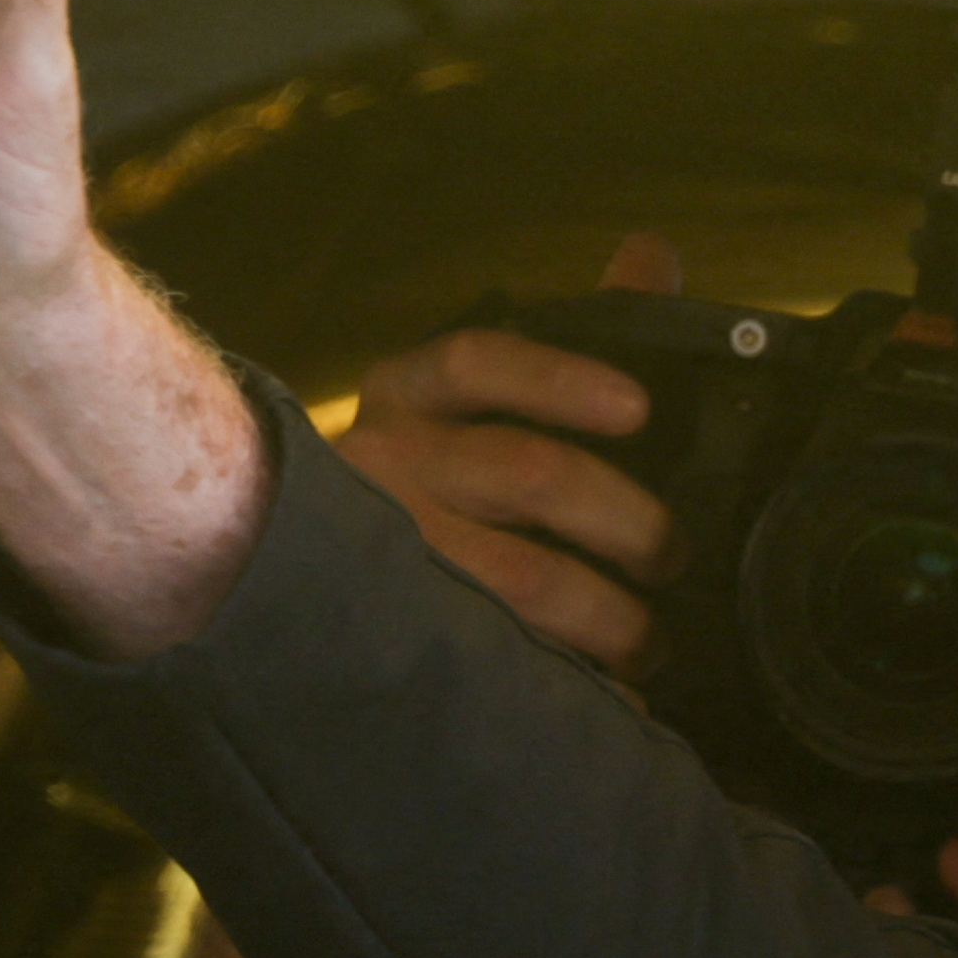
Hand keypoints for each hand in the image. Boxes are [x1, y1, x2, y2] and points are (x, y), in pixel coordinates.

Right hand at [341, 237, 690, 666]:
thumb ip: (580, 327)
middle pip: (526, 474)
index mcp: (408, 393)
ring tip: (656, 645)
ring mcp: (383, 551)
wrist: (282, 569)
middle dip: (627, 521)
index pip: (475, 363)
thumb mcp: (489, 396)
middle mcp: (384, 461)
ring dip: (611, 617)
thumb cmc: (437, 474)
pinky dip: (575, 684)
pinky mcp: (395, 631)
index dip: (559, 379)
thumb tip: (652, 253)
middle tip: (676, 557)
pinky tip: (618, 703)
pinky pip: (501, 661)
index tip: (638, 408)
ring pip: (522, 579)